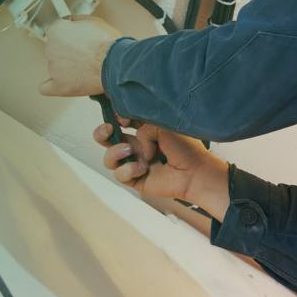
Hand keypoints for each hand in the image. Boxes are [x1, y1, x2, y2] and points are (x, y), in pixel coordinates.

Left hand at [40, 16, 122, 97]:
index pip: (57, 31)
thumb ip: (75, 21)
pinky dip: (53, 85)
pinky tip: (62, 82)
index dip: (70, 34)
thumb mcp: (93, 21)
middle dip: (67, 50)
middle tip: (84, 52)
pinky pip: (47, 88)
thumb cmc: (107, 43)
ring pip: (55, 66)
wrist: (115, 64)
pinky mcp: (60, 86)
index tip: (77, 38)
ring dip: (66, 66)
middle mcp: (50, 49)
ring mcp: (54, 68)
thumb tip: (71, 22)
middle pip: (55, 48)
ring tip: (85, 67)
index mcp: (56, 31)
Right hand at [93, 119, 214, 200]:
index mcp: (144, 130)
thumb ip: (142, 126)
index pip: (121, 121)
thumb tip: (132, 143)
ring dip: (114, 152)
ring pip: (109, 158)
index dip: (116, 117)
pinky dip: (128, 169)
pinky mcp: (135, 179)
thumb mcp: (161, 124)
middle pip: (107, 139)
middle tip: (108, 129)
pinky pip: (119, 174)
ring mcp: (134, 163)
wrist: (195, 171)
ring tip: (129, 151)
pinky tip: (142, 167)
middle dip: (101, 133)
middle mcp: (137, 146)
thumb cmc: (185, 147)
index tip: (121, 116)